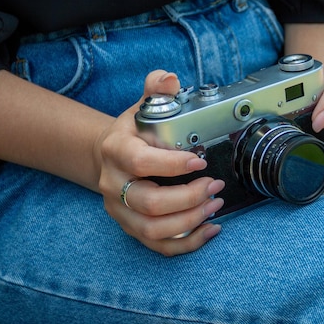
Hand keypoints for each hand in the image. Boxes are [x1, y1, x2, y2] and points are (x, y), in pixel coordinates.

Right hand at [95, 70, 224, 255]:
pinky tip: (210, 229)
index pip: (140, 162)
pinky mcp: (131, 227)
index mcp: (116, 151)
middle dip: (189, 198)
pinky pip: (158, 246)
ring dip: (190, 220)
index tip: (200, 161)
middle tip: (215, 185)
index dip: (171, 165)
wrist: (108, 155)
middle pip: (149, 203)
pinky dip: (187, 243)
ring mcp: (121, 210)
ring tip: (215, 205)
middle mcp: (114, 184)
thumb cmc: (132, 133)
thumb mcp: (142, 107)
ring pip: (153, 229)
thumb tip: (169, 78)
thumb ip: (156, 90)